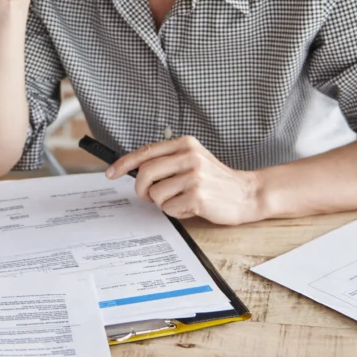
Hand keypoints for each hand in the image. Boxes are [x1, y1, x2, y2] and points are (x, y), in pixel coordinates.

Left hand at [106, 136, 262, 225]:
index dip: (123, 163)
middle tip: (149, 195)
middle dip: (141, 189)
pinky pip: (169, 208)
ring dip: (163, 202)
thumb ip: (168, 160)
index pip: (145, 152)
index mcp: (185, 144)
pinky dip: (176, 211)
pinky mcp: (197, 196)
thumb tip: (134, 169)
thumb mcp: (193, 159)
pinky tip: (192, 206)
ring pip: (155, 194)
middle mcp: (189, 156)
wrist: (247, 193)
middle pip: (145, 173)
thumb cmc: (215, 180)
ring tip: (181, 199)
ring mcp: (194, 176)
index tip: (110, 173)